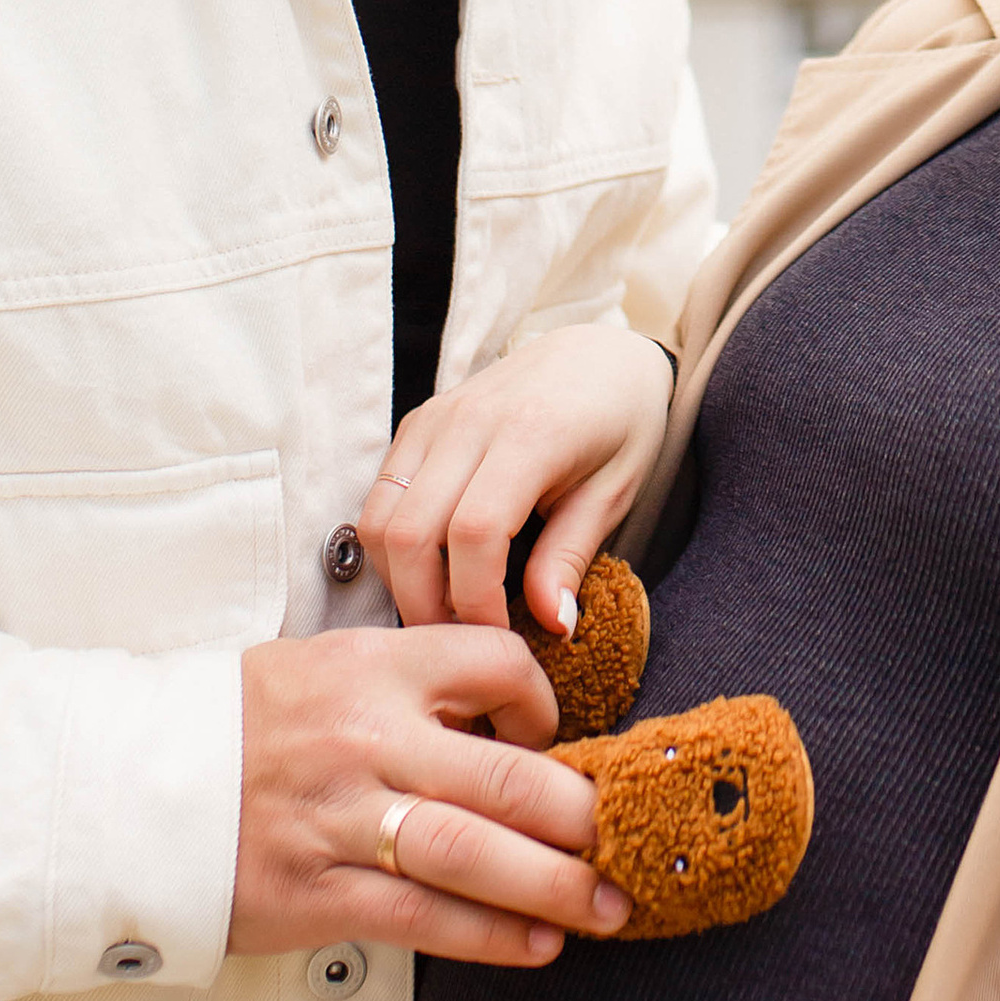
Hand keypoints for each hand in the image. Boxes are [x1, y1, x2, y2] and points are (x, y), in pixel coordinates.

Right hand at [229, 625, 629, 961]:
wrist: (122, 786)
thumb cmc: (236, 726)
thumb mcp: (320, 668)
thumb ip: (406, 686)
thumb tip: (503, 724)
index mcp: (369, 667)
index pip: (494, 663)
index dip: (542, 704)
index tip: (553, 742)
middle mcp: (364, 738)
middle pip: (506, 776)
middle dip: (580, 817)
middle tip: (624, 841)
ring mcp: (340, 820)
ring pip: (475, 854)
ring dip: (554, 887)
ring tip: (605, 907)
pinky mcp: (314, 893)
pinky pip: (424, 919)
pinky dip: (489, 936)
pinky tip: (535, 945)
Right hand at [357, 325, 675, 635]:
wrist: (599, 356)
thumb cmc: (619, 423)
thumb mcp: (615, 492)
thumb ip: (571, 557)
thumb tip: (551, 626)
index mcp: (529, 435)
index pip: (473, 535)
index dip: (476, 602)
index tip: (500, 641)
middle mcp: (468, 422)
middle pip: (410, 534)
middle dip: (427, 605)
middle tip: (464, 643)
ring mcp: (434, 419)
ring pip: (380, 520)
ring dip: (400, 580)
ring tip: (446, 613)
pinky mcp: (416, 424)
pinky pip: (380, 498)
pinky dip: (394, 547)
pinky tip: (434, 571)